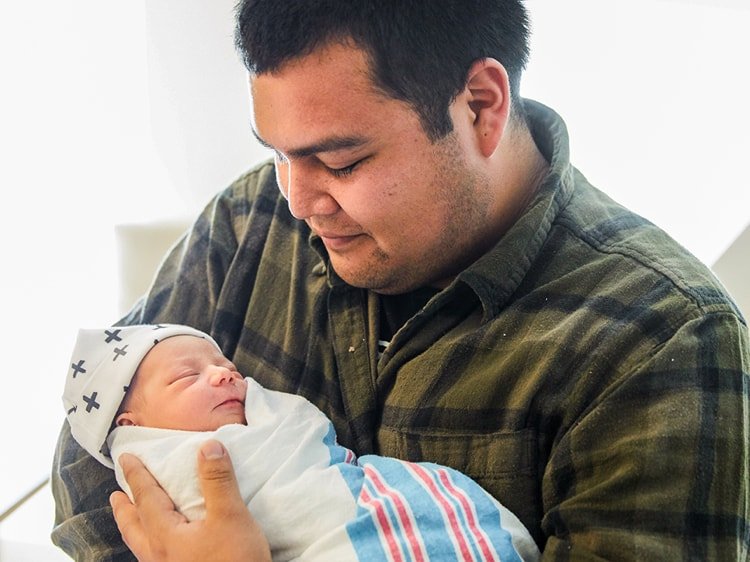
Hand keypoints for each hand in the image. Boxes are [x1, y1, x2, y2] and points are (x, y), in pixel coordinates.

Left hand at [110, 439, 270, 561]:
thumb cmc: (234, 561)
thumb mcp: (231, 517)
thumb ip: (218, 481)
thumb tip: (208, 446)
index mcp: (165, 536)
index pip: (146, 498)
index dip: (137, 476)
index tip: (126, 459)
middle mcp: (159, 556)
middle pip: (133, 528)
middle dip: (124, 509)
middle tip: (115, 496)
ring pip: (141, 546)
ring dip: (135, 528)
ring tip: (134, 519)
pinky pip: (154, 557)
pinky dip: (150, 544)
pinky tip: (163, 546)